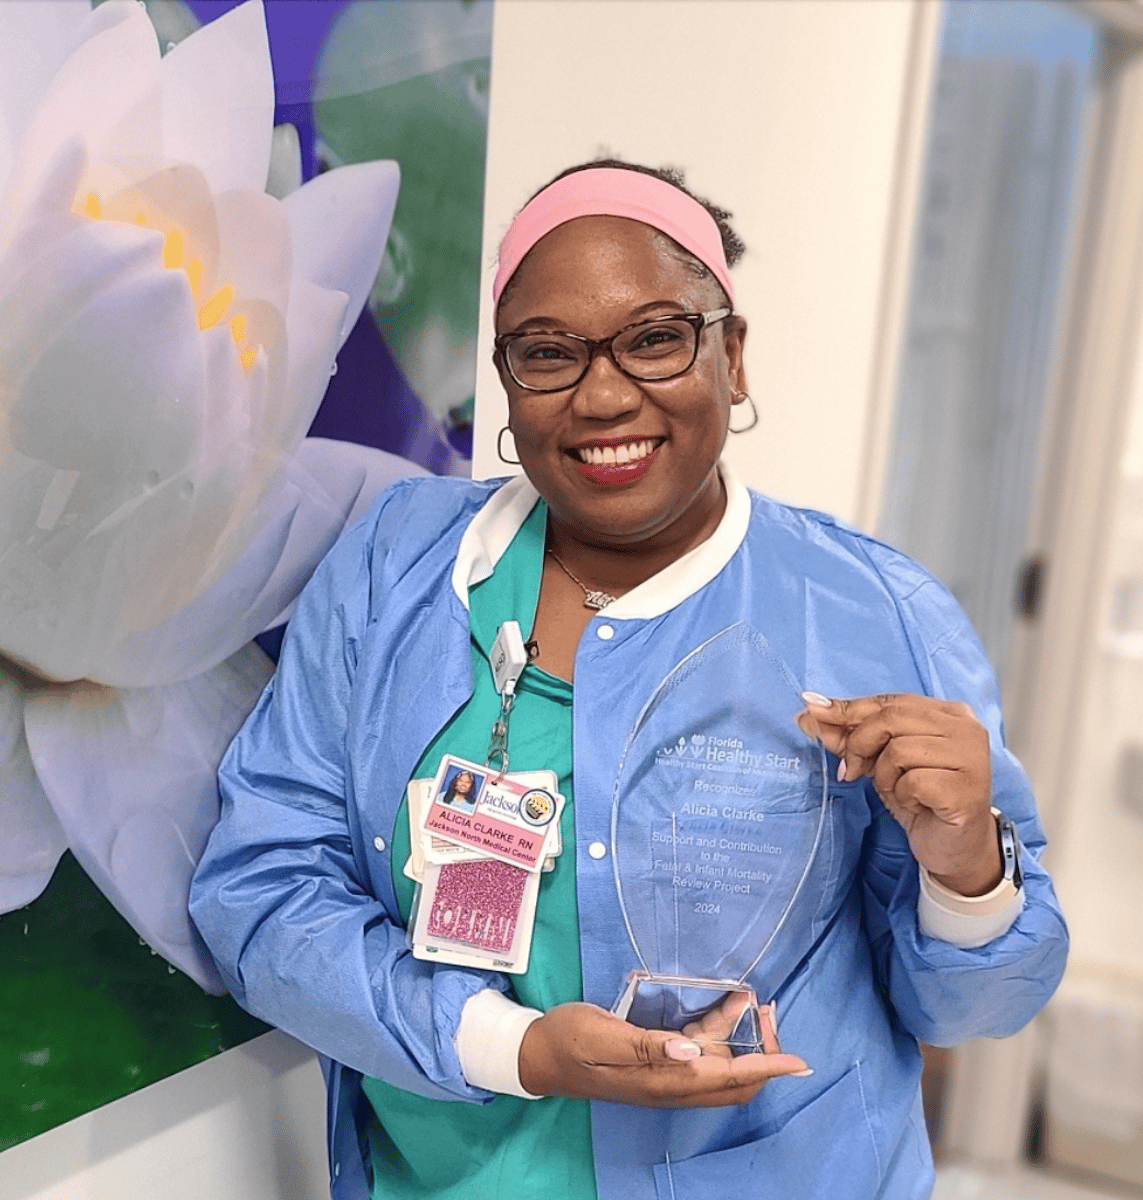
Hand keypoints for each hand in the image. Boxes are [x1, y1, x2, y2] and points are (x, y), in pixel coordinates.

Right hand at [518, 998, 808, 1106]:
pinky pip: (702, 1054)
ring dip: (742, 1037)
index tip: (801, 1063)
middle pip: (735, 1080)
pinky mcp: (659, 1064)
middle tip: (768, 1011)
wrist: (541, 1054)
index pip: (728, 1078)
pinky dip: (720, 1032)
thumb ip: (646, 1045)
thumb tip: (690, 1051)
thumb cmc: (570, 1040)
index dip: (767, 1068)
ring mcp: (666, 1077)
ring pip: (722, 1065)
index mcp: (663, 1079)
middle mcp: (672, 1084)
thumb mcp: (602, 1034)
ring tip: (753, 1001)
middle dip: (762, 1051)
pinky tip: (725, 1006)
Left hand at [800, 692, 1001, 895]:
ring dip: (885, 776)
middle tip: (852, 770)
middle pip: (890, 719)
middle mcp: (967, 729)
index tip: (813, 711)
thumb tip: (812, 712)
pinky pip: (913, 781)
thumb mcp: (881, 762)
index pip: (890, 701)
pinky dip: (903, 795)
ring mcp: (971, 757)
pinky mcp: (966, 788)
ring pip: (899, 750)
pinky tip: (918, 805)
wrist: (952, 849)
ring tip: (901, 791)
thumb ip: (852, 735)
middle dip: (859, 744)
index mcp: (949, 713)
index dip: (849, 709)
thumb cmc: (921, 800)